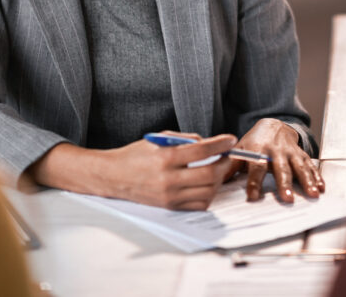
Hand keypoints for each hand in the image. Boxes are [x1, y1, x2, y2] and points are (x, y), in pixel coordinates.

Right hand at [30, 132, 235, 209]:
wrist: (114, 176)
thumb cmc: (137, 155)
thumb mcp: (158, 139)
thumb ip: (184, 139)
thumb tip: (208, 144)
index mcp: (165, 157)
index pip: (202, 150)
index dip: (220, 144)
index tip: (230, 140)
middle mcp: (168, 178)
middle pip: (209, 174)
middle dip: (223, 163)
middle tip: (226, 156)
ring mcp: (170, 195)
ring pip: (207, 191)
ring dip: (218, 179)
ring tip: (216, 169)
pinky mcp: (170, 206)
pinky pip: (198, 204)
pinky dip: (207, 194)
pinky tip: (205, 184)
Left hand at [224, 118, 324, 202]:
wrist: (273, 124)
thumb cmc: (254, 142)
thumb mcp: (240, 149)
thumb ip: (230, 165)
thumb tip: (215, 179)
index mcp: (258, 151)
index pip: (255, 168)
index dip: (254, 182)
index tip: (253, 197)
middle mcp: (276, 151)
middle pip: (281, 169)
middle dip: (285, 183)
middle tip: (287, 198)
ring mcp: (291, 152)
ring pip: (300, 167)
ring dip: (307, 181)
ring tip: (312, 194)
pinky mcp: (301, 154)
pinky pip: (310, 166)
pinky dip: (317, 176)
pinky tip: (321, 188)